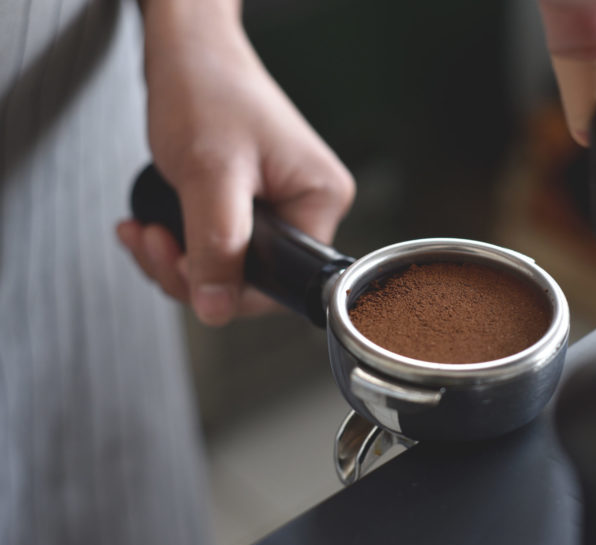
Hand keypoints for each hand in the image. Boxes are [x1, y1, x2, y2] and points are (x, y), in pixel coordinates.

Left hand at [117, 1, 353, 325]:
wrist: (187, 52)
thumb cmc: (208, 91)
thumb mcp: (210, 174)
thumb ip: (217, 246)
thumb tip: (217, 308)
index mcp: (319, 201)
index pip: (283, 281)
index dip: (227, 287)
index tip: (183, 263)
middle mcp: (306, 207)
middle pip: (251, 279)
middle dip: (190, 271)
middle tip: (153, 242)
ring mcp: (279, 206)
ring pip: (227, 266)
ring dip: (176, 259)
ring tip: (145, 229)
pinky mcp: (251, 204)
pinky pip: (216, 245)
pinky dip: (177, 244)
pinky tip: (149, 223)